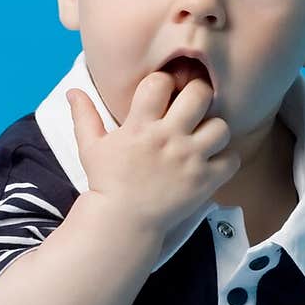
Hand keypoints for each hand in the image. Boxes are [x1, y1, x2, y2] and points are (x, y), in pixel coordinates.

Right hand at [68, 73, 240, 237]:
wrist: (122, 222)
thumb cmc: (106, 183)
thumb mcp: (90, 148)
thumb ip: (84, 116)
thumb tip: (72, 91)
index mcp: (140, 126)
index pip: (160, 82)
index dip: (164, 82)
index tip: (164, 94)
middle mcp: (167, 139)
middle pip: (200, 95)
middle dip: (198, 95)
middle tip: (194, 106)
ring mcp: (188, 160)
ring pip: (221, 126)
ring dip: (215, 130)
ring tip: (204, 137)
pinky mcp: (204, 182)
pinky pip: (231, 159)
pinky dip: (226, 159)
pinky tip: (213, 161)